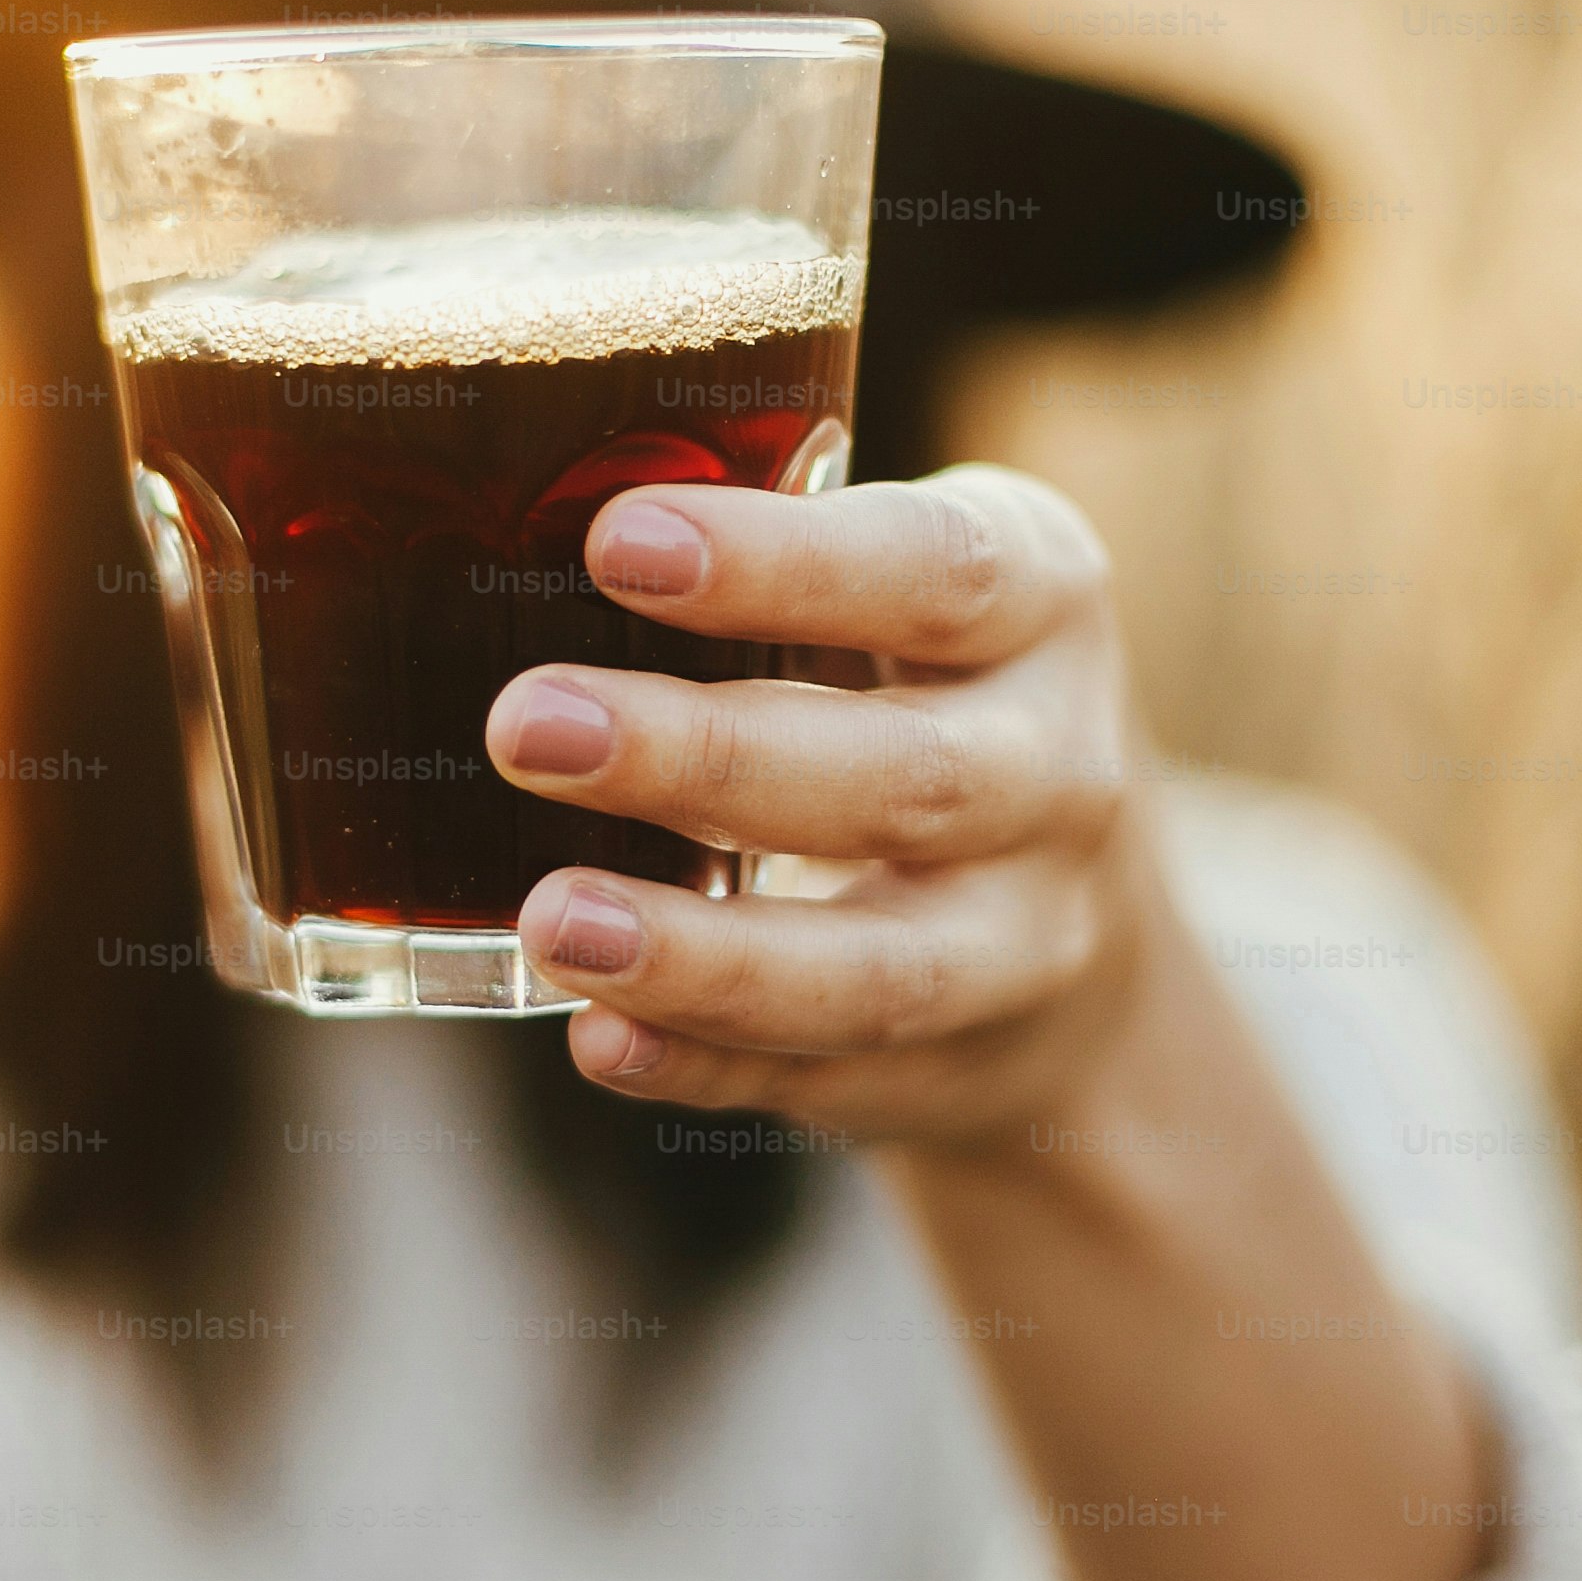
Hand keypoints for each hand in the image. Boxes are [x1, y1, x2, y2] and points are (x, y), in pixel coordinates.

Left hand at [485, 463, 1163, 1144]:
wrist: (1084, 927)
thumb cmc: (924, 693)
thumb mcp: (904, 589)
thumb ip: (765, 553)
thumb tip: (498, 501)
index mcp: (1043, 603)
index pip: (936, 572)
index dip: (785, 563)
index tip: (616, 539)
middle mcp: (1058, 776)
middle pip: (903, 779)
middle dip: (705, 759)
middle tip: (525, 728)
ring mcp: (1018, 944)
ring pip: (879, 969)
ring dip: (704, 953)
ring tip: (550, 922)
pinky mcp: (947, 1069)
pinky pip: (824, 1078)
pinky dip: (704, 1064)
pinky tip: (596, 1035)